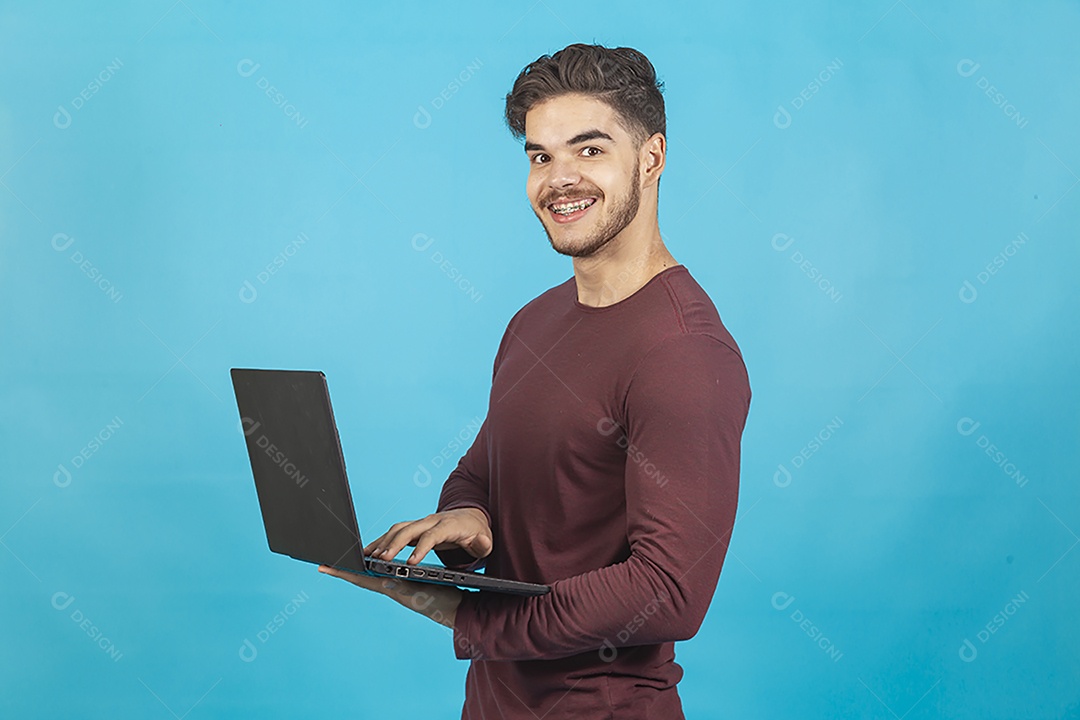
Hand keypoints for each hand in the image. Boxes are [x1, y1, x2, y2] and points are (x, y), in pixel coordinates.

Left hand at [317, 565, 461, 627]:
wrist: (458, 609)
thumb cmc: (441, 602)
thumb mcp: (421, 593)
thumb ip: (403, 587)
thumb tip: (384, 581)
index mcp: (391, 588)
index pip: (361, 578)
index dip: (342, 572)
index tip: (324, 566)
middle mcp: (391, 587)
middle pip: (362, 575)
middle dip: (345, 569)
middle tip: (327, 562)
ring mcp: (398, 586)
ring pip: (372, 574)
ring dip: (358, 567)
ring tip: (345, 561)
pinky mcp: (408, 584)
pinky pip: (385, 573)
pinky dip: (375, 566)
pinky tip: (374, 564)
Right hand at [363, 507, 491, 565]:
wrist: (471, 517)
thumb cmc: (477, 532)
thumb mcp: (485, 540)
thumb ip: (484, 543)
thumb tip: (482, 542)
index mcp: (449, 525)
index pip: (433, 535)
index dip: (422, 548)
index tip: (411, 563)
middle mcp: (432, 521)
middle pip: (410, 529)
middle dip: (395, 543)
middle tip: (382, 560)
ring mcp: (422, 523)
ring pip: (399, 528)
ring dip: (383, 541)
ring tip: (369, 556)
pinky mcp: (415, 528)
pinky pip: (396, 532)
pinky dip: (382, 540)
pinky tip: (370, 551)